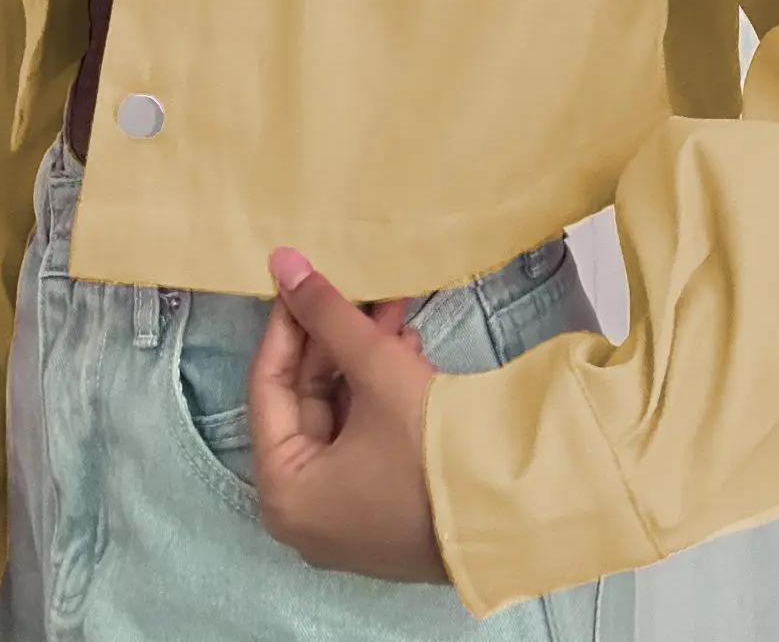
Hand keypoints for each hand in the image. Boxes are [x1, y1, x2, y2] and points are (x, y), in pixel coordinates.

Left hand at [247, 246, 448, 583]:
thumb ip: (325, 313)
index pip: (266, 386)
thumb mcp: (375, 368)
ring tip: (394, 314)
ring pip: (339, 417)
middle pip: (305, 402)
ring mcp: (343, 518)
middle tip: (360, 290)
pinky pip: (362, 441)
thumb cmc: (428, 446)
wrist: (512, 512)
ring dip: (363, 362)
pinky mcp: (379, 514)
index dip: (285, 325)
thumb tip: (279, 261)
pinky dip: (378, 396)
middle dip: (337, 340)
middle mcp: (302, 512)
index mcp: (283, 489)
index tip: (298, 278)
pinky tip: (408, 351)